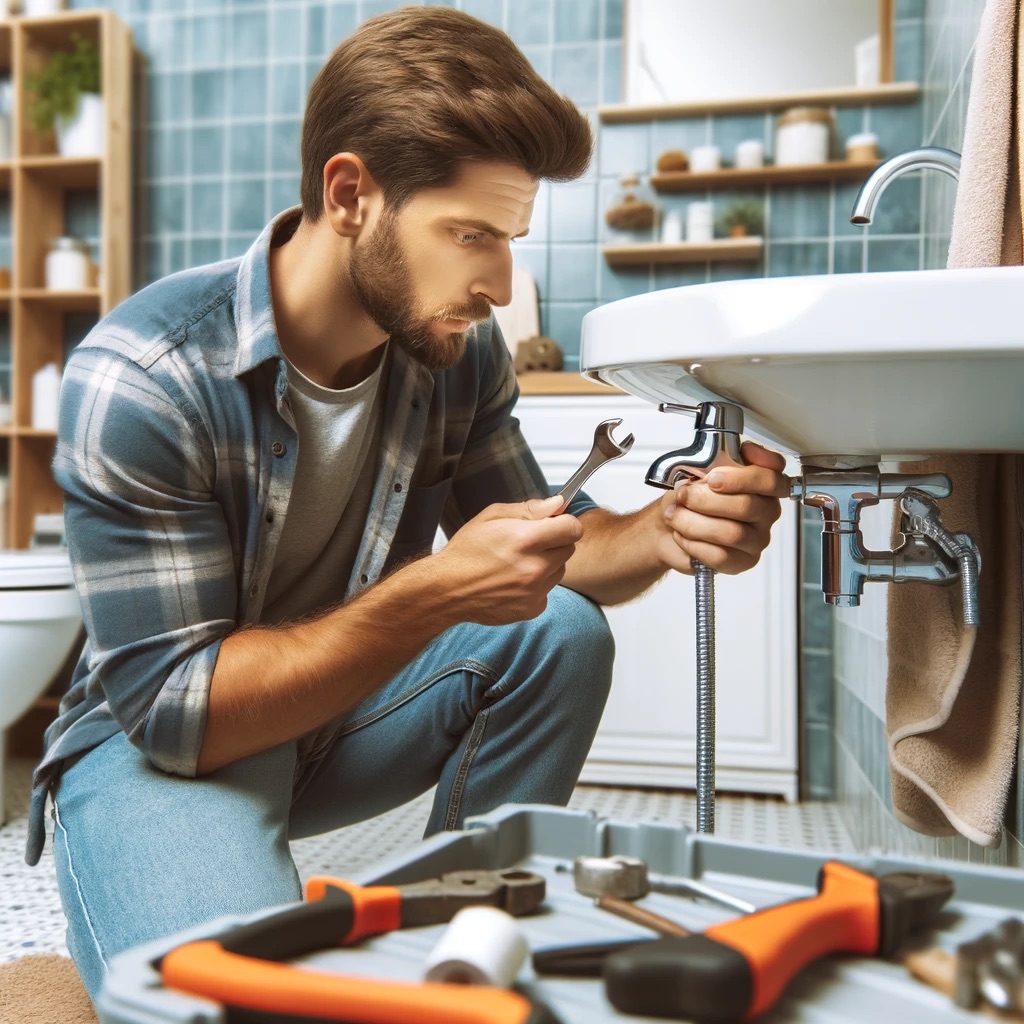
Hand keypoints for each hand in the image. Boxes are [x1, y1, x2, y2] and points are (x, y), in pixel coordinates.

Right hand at [434, 494, 581, 623]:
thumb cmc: (466, 551)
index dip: (564, 523)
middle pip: (569, 549)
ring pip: (559, 570)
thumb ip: (530, 509)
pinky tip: (513, 582)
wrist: (446, 589)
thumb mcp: (492, 516)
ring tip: (517, 564)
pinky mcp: (532, 609)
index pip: (573, 528)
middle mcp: (535, 567)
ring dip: (547, 564)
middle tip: (528, 544)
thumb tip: (558, 504)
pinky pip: (547, 591)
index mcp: (527, 539)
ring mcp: (535, 591)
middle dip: (554, 543)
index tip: (554, 525)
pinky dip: (536, 586)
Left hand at [657, 441, 788, 574]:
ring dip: (694, 523)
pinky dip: (694, 544)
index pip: (771, 478)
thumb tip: (717, 470)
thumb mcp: (699, 470)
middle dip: (706, 500)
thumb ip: (714, 464)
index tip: (713, 477)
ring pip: (732, 533)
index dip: (744, 477)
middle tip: (683, 495)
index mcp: (763, 483)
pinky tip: (681, 535)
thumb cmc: (691, 496)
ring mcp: (758, 538)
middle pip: (747, 506)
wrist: (669, 523)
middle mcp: (767, 511)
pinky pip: (721, 556)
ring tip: (675, 516)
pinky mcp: (743, 561)